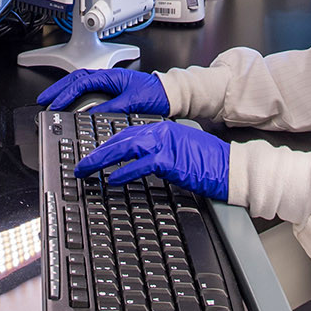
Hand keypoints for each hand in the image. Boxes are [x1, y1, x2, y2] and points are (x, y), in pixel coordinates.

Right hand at [36, 68, 167, 115]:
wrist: (169, 94)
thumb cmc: (155, 94)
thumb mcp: (133, 102)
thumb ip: (112, 107)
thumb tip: (92, 114)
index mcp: (110, 76)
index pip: (80, 83)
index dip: (65, 93)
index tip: (54, 104)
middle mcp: (106, 77)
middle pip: (75, 79)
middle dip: (58, 88)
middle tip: (44, 100)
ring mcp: (107, 83)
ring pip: (79, 83)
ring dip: (65, 91)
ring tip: (52, 101)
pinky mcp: (110, 91)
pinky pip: (87, 90)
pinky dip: (75, 96)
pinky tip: (71, 104)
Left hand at [75, 120, 228, 200]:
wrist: (229, 167)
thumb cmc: (206, 164)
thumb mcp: (178, 153)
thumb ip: (157, 154)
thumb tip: (134, 166)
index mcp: (162, 129)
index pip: (126, 134)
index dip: (106, 145)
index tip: (91, 155)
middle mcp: (160, 132)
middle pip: (119, 139)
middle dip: (96, 152)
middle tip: (80, 165)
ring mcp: (164, 145)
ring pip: (123, 148)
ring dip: (101, 160)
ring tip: (86, 171)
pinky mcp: (169, 160)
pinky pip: (139, 165)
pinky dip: (123, 172)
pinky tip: (112, 180)